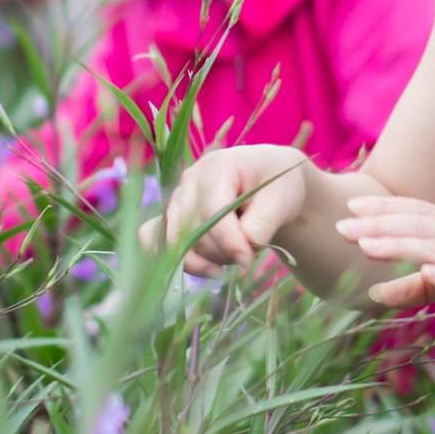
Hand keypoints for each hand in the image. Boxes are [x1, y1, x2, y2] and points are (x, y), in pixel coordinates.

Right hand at [141, 145, 310, 277]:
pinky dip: (174, 257)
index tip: (248, 260)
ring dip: (205, 259)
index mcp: (218, 166)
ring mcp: (177, 197)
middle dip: (222, 252)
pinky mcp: (170, 215)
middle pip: (192, 229)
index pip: (212, 210)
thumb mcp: (282, 201)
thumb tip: (244, 249)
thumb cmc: (278, 186)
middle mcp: (190, 179)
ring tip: (232, 258)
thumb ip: (263, 224)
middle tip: (249, 255)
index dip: (229, 241)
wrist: (269, 183)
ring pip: (175, 240)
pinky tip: (203, 267)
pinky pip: (152, 238)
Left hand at [335, 195, 434, 344]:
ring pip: (434, 249)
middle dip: (379, 223)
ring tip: (365, 246)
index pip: (416, 212)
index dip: (384, 207)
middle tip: (342, 224)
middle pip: (418, 225)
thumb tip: (375, 292)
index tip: (350, 204)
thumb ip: (416, 286)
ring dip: (399, 244)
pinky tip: (422, 272)